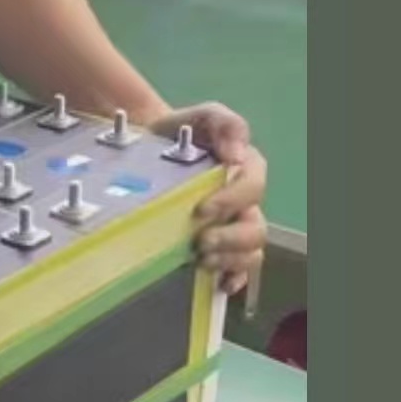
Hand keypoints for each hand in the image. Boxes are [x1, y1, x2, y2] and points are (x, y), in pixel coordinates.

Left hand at [152, 103, 267, 295]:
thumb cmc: (178, 133)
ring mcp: (230, 227)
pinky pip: (238, 269)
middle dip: (231, 238)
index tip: (202, 209)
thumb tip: (237, 154)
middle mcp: (243, 202)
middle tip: (202, 242)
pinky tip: (221, 284)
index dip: (232, 200)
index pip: (253, 187)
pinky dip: (234, 279)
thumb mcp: (202, 116)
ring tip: (203, 259)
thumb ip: (225, 124)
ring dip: (231, 260)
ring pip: (250, 251)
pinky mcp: (216, 246)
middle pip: (255, 228)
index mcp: (245, 171)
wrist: (146, 149)